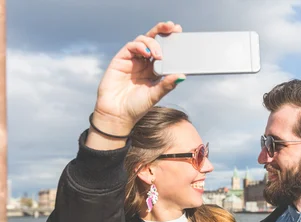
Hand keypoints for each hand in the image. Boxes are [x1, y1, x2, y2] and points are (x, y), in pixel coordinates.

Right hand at [92, 21, 184, 135]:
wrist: (117, 115)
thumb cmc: (136, 107)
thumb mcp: (155, 95)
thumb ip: (167, 84)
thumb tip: (183, 75)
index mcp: (154, 70)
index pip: (164, 50)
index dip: (171, 40)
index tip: (180, 32)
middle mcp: (143, 62)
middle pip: (153, 40)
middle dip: (163, 31)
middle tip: (173, 27)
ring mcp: (132, 60)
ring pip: (142, 41)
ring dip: (152, 42)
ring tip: (158, 54)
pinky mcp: (120, 60)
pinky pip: (130, 47)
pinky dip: (139, 46)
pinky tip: (146, 53)